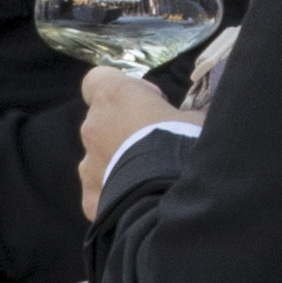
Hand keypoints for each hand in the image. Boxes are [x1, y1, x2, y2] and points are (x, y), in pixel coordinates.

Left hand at [77, 60, 184, 218]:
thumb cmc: (183, 143)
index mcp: (114, 97)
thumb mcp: (194, 118)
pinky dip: (115, 196)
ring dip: (117, 164)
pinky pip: (101, 192)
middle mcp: (92, 126)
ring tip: (148, 179)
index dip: (120, 88)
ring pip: (98, 160)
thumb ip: (177, 115)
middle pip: (101, 122)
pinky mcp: (90, 198)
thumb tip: (186, 122)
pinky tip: (139, 202)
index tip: (147, 103)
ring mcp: (87, 165)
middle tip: (155, 146)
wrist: (169, 195)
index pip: (97, 80)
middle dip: (122, 131)